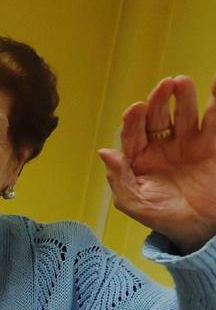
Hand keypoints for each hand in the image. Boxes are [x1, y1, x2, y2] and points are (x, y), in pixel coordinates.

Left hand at [99, 73, 215, 252]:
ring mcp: (187, 143)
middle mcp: (162, 146)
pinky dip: (215, 102)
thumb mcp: (134, 201)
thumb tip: (105, 152)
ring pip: (184, 114)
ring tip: (182, 82)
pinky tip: (215, 85)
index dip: (133, 119)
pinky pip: (212, 121)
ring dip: (183, 97)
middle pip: (158, 117)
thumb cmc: (161, 216)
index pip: (133, 133)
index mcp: (139, 158)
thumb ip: (118, 178)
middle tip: (164, 85)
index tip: (136, 108)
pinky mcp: (210, 145)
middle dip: (159, 101)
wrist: (196, 228)